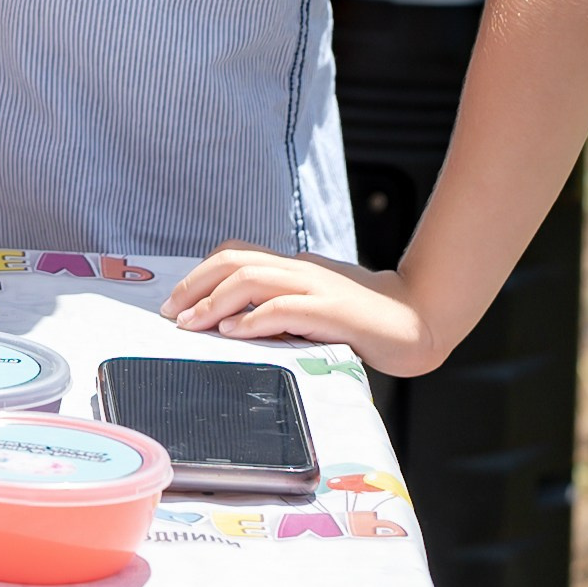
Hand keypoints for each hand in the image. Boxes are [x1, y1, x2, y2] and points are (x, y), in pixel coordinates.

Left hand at [165, 243, 444, 376]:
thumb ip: (282, 307)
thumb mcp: (314, 306)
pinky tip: (234, 333)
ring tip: (192, 325)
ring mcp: (315, 286)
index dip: (201, 273)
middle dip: (196, 284)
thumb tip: (237, 323)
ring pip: (251, 278)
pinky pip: (284, 308)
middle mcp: (299, 269)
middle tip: (172, 313)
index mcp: (293, 266)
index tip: (177, 302)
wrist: (416, 318)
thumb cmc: (363, 319)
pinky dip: (253, 319)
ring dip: (215, 301)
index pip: (236, 253)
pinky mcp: (331, 311)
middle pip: (234, 260)